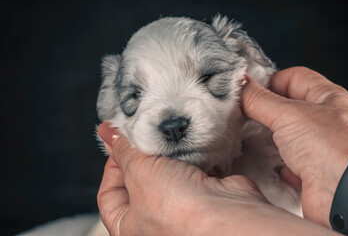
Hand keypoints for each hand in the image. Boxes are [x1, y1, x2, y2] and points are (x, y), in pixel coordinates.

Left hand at [97, 122, 334, 234]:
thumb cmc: (179, 211)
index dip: (111, 166)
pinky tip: (192, 144)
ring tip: (169, 137)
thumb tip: (109, 134)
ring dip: (171, 153)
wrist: (227, 214)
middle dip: (144, 155)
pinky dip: (195, 154)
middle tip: (145, 133)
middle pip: (140, 179)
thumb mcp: (139, 173)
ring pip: (169, 171)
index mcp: (130, 226)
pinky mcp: (207, 192)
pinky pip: (195, 167)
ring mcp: (183, 205)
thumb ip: (124, 152)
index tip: (118, 142)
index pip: (109, 194)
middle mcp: (156, 218)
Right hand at [241, 67, 347, 225]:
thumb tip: (240, 85)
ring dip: (271, 137)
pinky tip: (270, 163)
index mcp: (330, 98)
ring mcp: (321, 147)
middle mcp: (328, 121)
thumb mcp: (287, 114)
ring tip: (253, 137)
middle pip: (291, 107)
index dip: (271, 80)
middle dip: (267, 110)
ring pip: (289, 135)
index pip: (296, 77)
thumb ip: (259, 99)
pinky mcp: (314, 173)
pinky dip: (279, 163)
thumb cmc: (331, 148)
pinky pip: (291, 163)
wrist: (345, 193)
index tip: (249, 89)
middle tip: (246, 112)